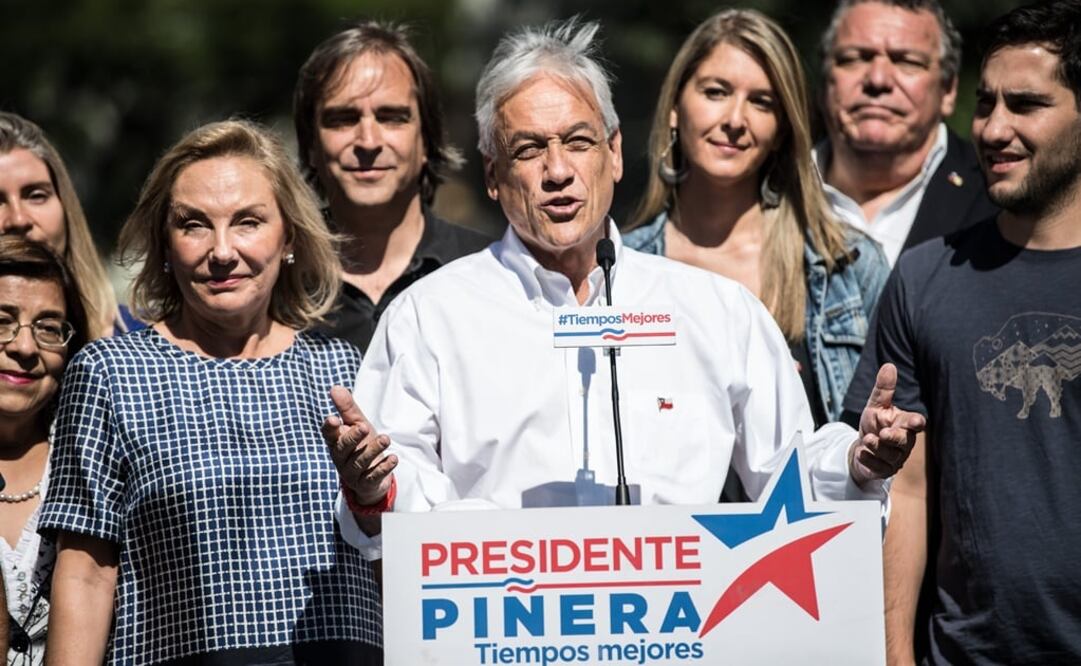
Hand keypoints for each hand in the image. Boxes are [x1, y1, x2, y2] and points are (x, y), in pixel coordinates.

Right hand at [321, 386, 396, 505]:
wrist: (372, 477)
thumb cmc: (362, 444)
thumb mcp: (357, 424)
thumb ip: (347, 408)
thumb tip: (335, 387)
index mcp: (336, 441)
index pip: (329, 435)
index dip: (329, 428)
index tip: (333, 419)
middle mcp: (341, 458)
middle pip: (343, 448)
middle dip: (353, 438)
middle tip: (365, 427)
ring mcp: (352, 473)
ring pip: (360, 462)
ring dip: (373, 450)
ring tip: (386, 439)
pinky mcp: (366, 484)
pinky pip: (373, 477)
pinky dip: (383, 468)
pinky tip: (393, 459)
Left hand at [852, 364, 925, 485]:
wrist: (862, 448)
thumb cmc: (874, 424)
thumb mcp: (875, 406)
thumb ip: (884, 389)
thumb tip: (889, 365)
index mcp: (905, 424)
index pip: (915, 423)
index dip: (916, 423)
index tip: (916, 422)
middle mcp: (904, 442)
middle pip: (904, 441)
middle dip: (894, 437)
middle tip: (883, 433)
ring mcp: (896, 458)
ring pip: (890, 455)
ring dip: (878, 448)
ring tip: (867, 440)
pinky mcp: (884, 471)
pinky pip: (879, 468)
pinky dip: (869, 460)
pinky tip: (861, 454)